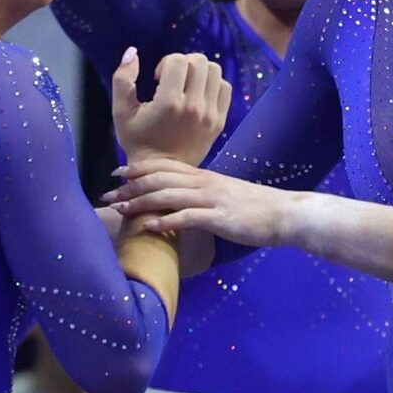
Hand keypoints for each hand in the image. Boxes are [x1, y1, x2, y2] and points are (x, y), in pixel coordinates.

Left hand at [103, 156, 304, 248]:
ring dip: (140, 201)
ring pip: (167, 194)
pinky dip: (165, 221)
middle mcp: (203, 182)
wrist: (284, 213)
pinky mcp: (218, 217)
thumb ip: (203, 194)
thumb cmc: (255, 208)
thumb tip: (183, 201)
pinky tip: (149, 227)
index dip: (138, 167)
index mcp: (204, 175)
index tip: (117, 172)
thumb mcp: (224, 194)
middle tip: (107, 193)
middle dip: (130, 185)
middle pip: (159, 177)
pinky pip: (186, 217)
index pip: (164, 165)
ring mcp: (210, 198)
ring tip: (119, 208)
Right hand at [112, 49, 229, 165]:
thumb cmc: (137, 141)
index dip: (165, 62)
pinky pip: (225, 88)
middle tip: (172, 79)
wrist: (162, 173)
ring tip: (186, 85)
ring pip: (215, 71)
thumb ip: (122, 79)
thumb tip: (132, 52)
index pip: (177, 60)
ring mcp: (210, 115)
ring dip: (199, 71)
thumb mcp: (121, 111)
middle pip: (199, 61)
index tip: (157, 79)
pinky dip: (212, 84)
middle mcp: (193, 107)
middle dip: (183, 63)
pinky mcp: (219, 122)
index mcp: (168, 103)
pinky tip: (197, 94)